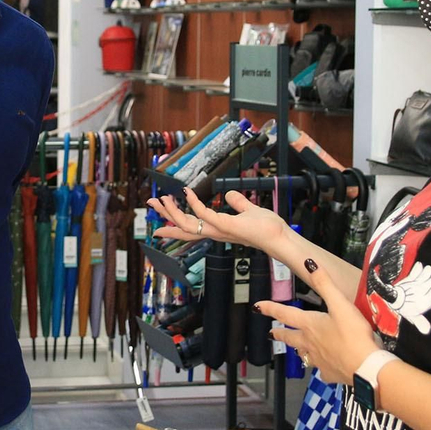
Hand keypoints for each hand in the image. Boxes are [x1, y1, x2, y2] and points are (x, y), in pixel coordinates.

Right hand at [148, 189, 287, 250]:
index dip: (173, 224)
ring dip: (173, 211)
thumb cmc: (268, 228)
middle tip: (150, 202)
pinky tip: (187, 192)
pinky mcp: (227, 226)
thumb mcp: (249, 211)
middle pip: (183, 227)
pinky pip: (205, 215)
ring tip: (162, 198)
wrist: (280, 237)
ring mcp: (219, 230)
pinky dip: (194, 203)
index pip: (191, 228)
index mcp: (217, 230)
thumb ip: (238, 203)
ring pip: (187, 224)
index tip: (157, 220)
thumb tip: (230, 194)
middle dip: (165, 216)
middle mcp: (215, 232)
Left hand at [258, 258, 377, 384]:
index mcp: (310, 325)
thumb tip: (309, 264)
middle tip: (271, 333)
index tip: (257, 307)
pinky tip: (324, 367)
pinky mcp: (329, 373)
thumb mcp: (340, 304)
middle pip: (289, 338)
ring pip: (303, 354)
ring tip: (296, 349)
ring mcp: (318, 360)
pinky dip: (320, 366)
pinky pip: (321, 369)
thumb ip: (325, 284)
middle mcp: (309, 343)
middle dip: (279, 334)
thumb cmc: (352, 334)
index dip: (270, 308)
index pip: (284, 314)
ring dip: (298, 350)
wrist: (364, 367)